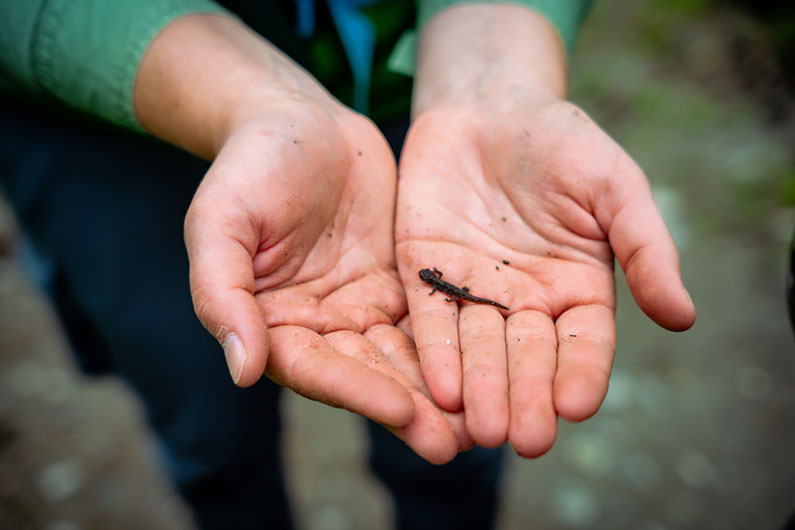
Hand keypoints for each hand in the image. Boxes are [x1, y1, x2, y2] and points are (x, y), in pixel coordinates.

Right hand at [184, 100, 472, 462]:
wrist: (299, 122)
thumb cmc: (249, 165)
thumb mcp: (220, 219)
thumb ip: (221, 290)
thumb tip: (243, 370)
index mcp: (273, 322)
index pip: (315, 368)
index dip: (356, 390)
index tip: (400, 410)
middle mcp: (321, 326)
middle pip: (367, 374)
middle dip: (411, 409)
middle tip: (457, 443)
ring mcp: (364, 306)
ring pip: (406, 356)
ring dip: (442, 391)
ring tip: (486, 423)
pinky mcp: (402, 284)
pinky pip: (432, 319)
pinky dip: (459, 346)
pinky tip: (495, 367)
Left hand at [396, 97, 694, 454]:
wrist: (487, 108)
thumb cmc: (561, 143)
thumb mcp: (614, 186)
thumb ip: (644, 247)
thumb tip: (683, 317)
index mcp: (577, 289)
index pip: (583, 343)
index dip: (581, 373)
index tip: (575, 406)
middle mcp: (525, 301)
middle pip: (527, 358)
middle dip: (525, 396)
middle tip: (523, 439)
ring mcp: (473, 292)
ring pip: (477, 349)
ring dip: (478, 389)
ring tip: (479, 427)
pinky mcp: (426, 274)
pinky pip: (430, 318)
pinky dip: (434, 352)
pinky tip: (437, 386)